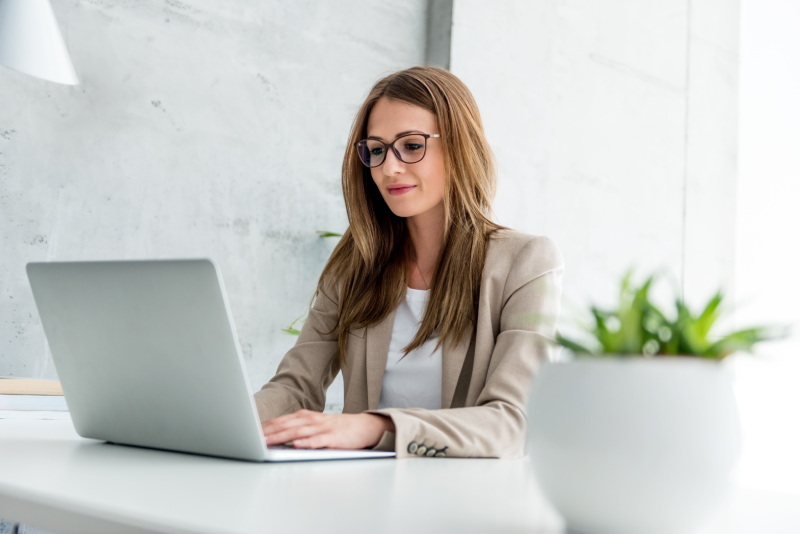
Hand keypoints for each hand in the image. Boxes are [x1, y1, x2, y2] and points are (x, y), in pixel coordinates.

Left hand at [262, 410, 395, 449]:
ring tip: (267, 442)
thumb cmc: (338, 429)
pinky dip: (306, 442)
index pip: (282, 421)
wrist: (365, 426)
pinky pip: (318, 440)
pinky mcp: (334, 438)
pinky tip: (296, 445)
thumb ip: (299, 430)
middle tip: (253, 438)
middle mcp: (313, 420)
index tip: (251, 432)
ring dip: (282, 437)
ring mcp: (323, 428)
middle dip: (269, 432)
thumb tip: (278, 438)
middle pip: (287, 425)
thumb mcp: (317, 426)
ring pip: (299, 432)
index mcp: (307, 417)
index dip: (267, 426)